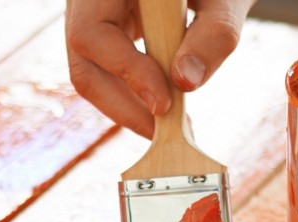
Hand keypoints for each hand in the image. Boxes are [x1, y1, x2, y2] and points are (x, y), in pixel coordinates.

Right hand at [65, 0, 253, 137]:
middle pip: (83, 65)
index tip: (164, 105)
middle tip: (164, 133)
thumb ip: (214, 33)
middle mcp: (87, 2)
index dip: (125, 72)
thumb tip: (185, 83)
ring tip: (173, 124)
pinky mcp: (105, 36)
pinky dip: (135, 96)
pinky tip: (168, 107)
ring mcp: (91, 19)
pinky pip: (107, 75)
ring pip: (92, 76)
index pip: (92, 33)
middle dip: (123, 107)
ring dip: (130, 107)